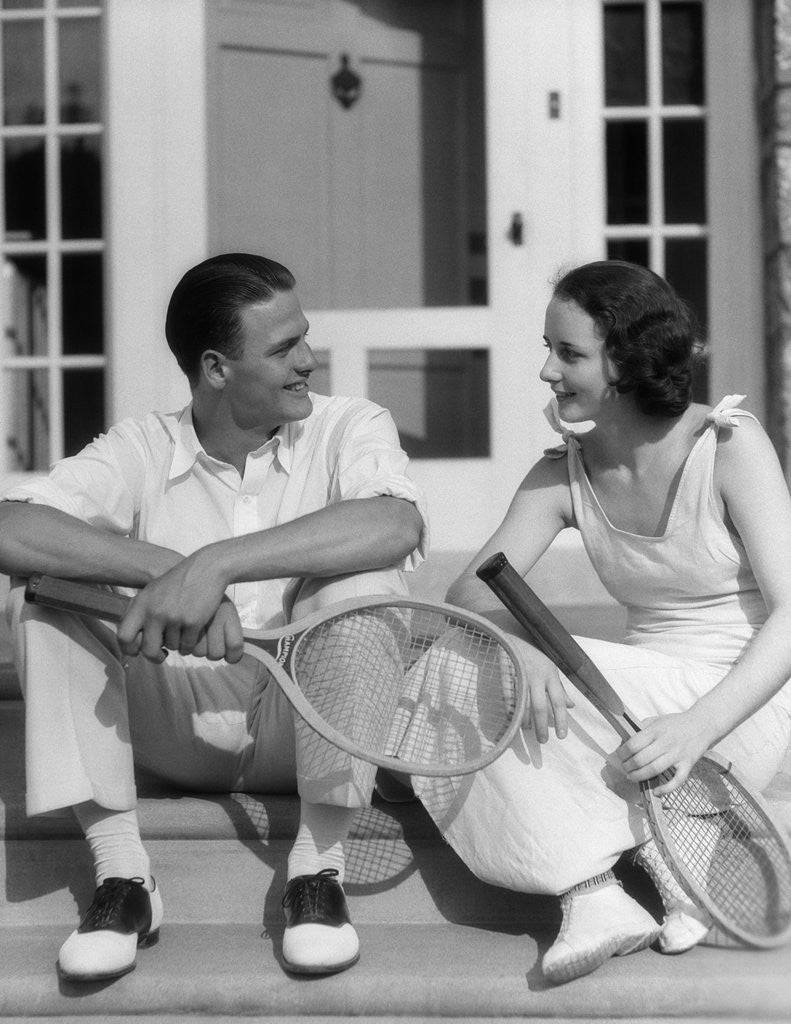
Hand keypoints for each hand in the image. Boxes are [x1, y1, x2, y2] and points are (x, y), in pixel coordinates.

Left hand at [117, 553, 243, 662]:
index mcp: (141, 604)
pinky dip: (191, 642)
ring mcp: (174, 617)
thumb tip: (130, 637)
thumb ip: (140, 612)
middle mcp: (154, 612)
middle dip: (156, 656)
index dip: (129, 649)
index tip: (139, 651)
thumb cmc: (179, 581)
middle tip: (162, 655)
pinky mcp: (192, 622)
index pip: (124, 636)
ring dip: (178, 643)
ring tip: (184, 628)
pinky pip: (188, 645)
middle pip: (148, 650)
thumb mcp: (152, 591)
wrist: (206, 568)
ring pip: (172, 647)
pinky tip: (195, 629)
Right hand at [516, 642, 574, 741]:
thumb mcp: (549, 669)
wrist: (509, 640)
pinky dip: (511, 710)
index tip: (562, 736)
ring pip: (524, 704)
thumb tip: (571, 706)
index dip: (561, 720)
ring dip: (526, 720)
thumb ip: (560, 689)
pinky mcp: (506, 676)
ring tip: (528, 730)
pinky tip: (513, 719)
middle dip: (542, 726)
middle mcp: (537, 676)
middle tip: (543, 741)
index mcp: (550, 675)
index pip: (559, 701)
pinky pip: (509, 697)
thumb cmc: (532, 657)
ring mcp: (521, 675)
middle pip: (541, 706)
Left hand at [617, 709, 712, 794]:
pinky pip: (677, 780)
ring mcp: (678, 754)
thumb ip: (642, 728)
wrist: (703, 724)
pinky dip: (666, 788)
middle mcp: (666, 742)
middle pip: (642, 758)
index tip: (620, 756)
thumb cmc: (676, 723)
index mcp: (656, 730)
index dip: (623, 753)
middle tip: (625, 768)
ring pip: (655, 769)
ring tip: (631, 777)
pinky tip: (656, 791)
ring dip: (640, 776)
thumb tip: (625, 741)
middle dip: (629, 766)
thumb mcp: (656, 720)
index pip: (634, 744)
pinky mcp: (688, 764)